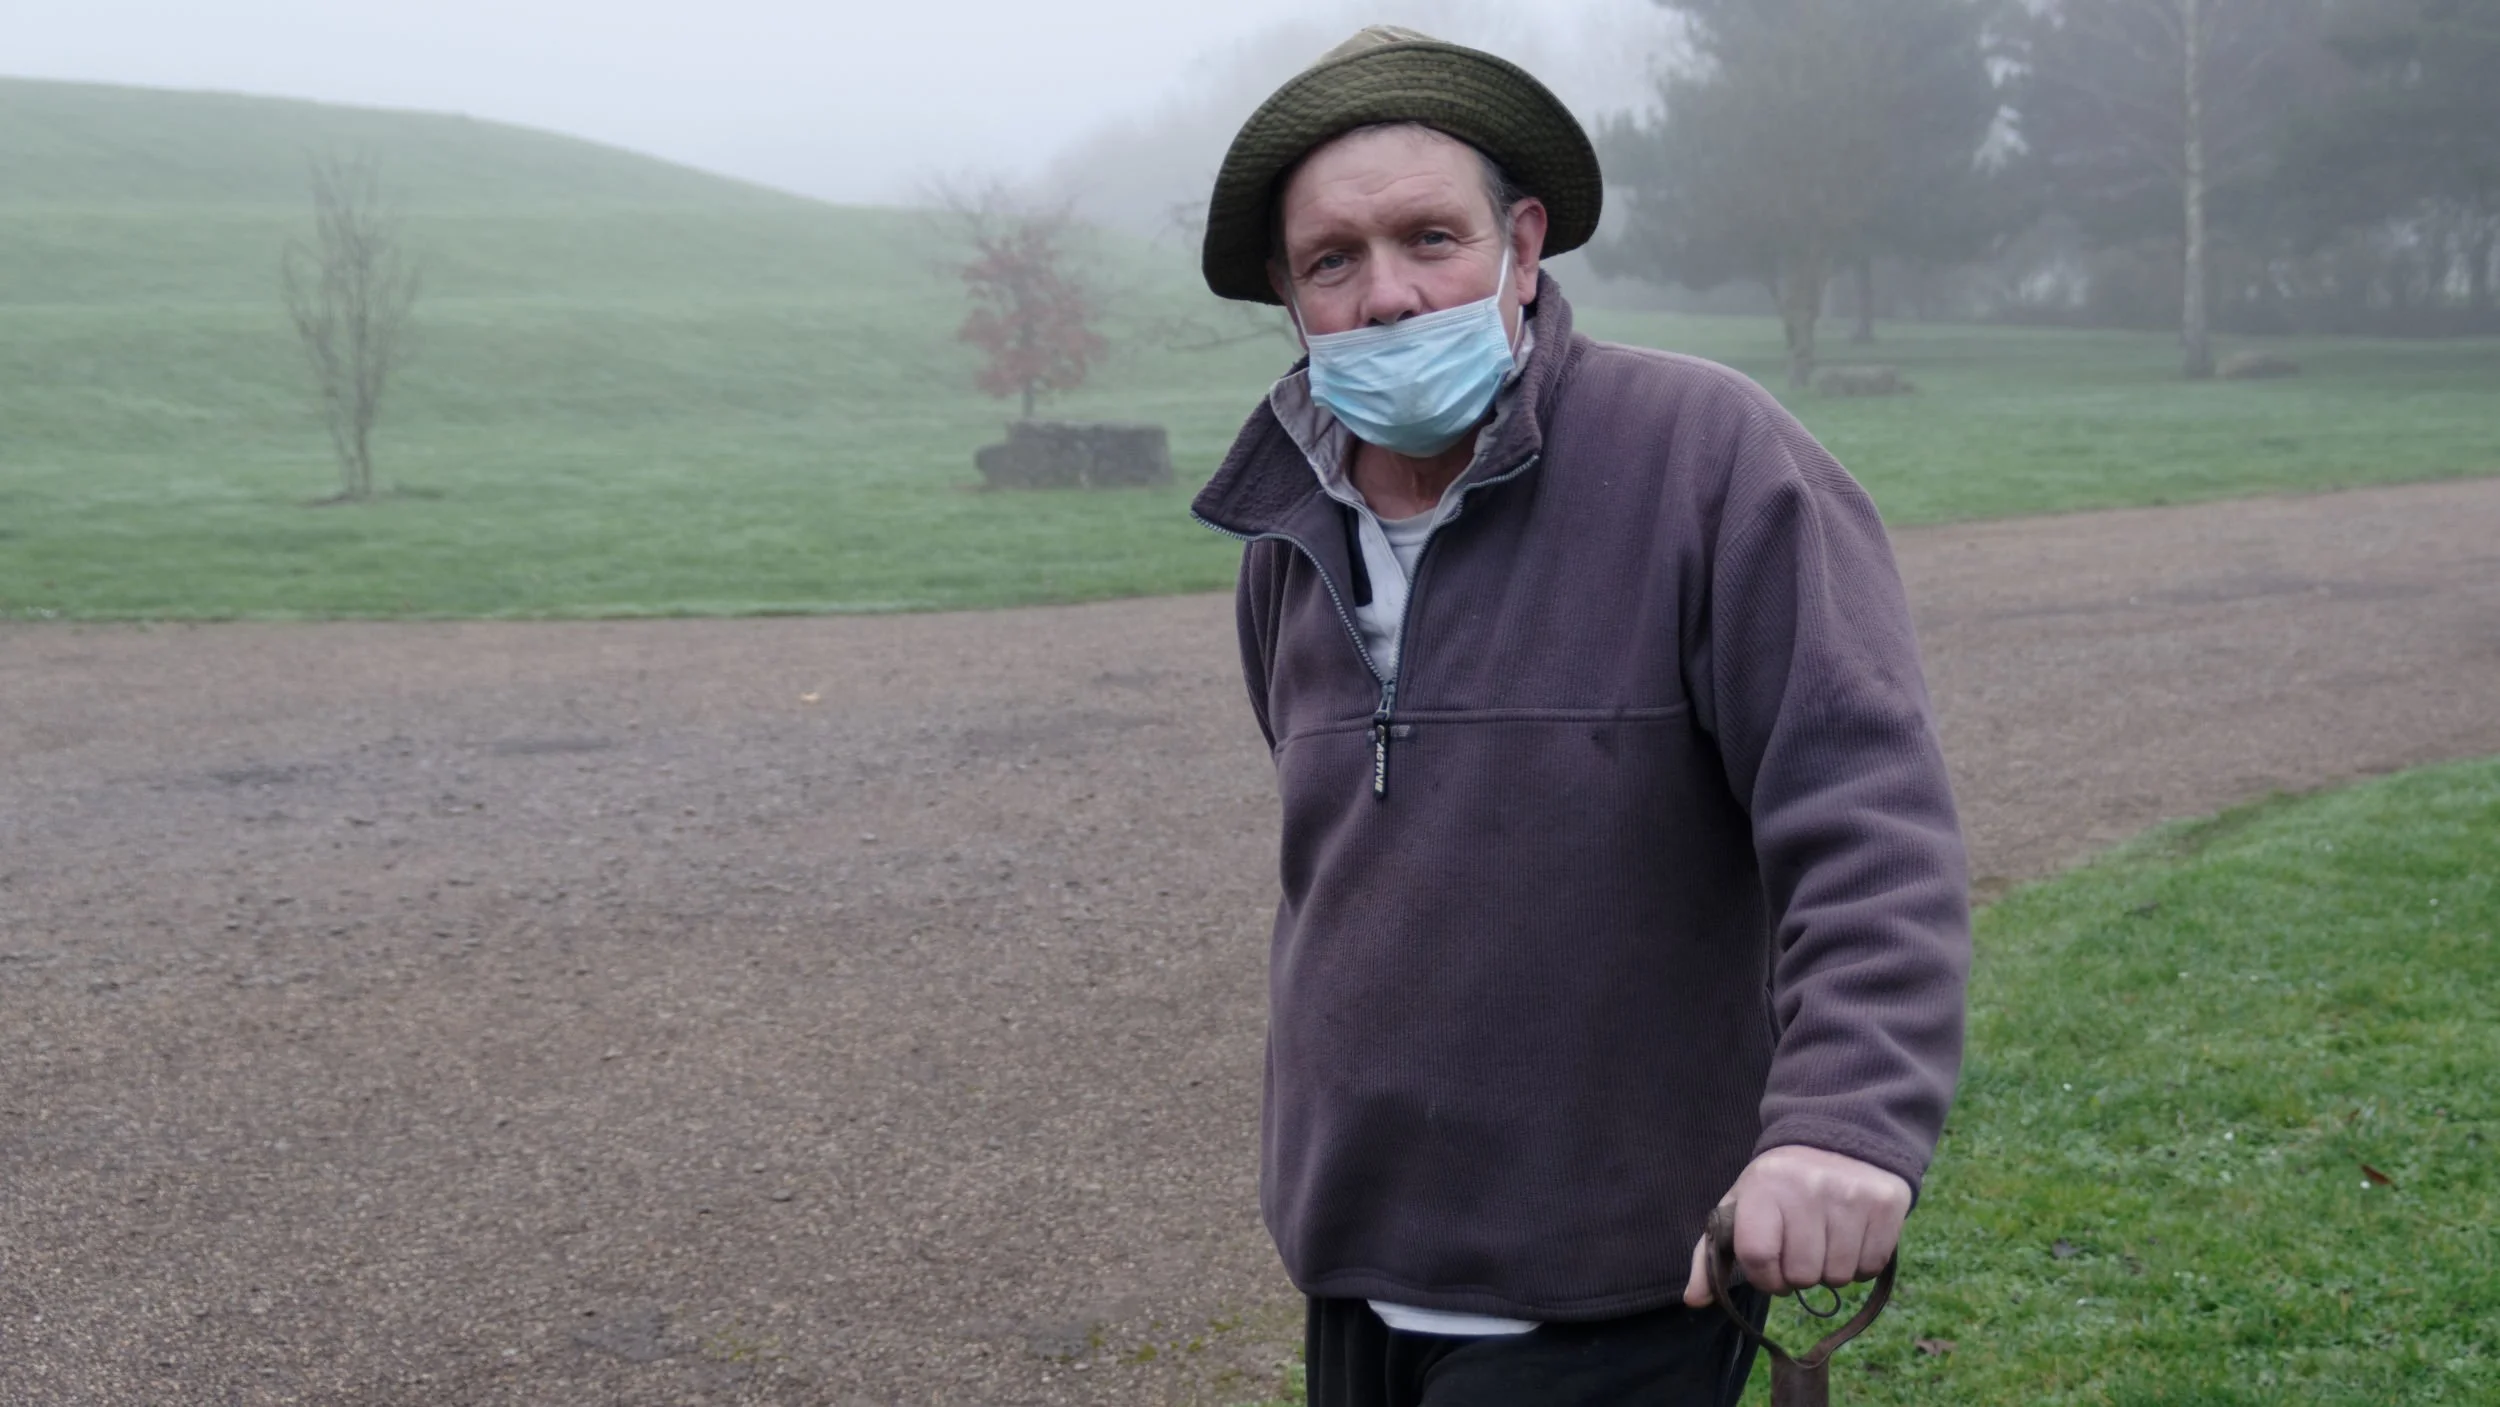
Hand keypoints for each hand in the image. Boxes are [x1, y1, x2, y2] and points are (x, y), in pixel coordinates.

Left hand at [1681, 1145, 1909, 1306]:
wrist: (1836, 1138)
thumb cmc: (1779, 1184)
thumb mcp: (1741, 1206)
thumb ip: (1711, 1254)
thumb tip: (1694, 1300)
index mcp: (1764, 1186)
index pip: (1758, 1256)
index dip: (1764, 1277)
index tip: (1769, 1270)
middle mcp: (1809, 1188)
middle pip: (1802, 1275)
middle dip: (1799, 1274)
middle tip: (1801, 1249)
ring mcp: (1851, 1195)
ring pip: (1838, 1277)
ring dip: (1830, 1270)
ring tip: (1825, 1241)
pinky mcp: (1885, 1204)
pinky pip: (1870, 1267)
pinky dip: (1860, 1265)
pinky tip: (1850, 1238)